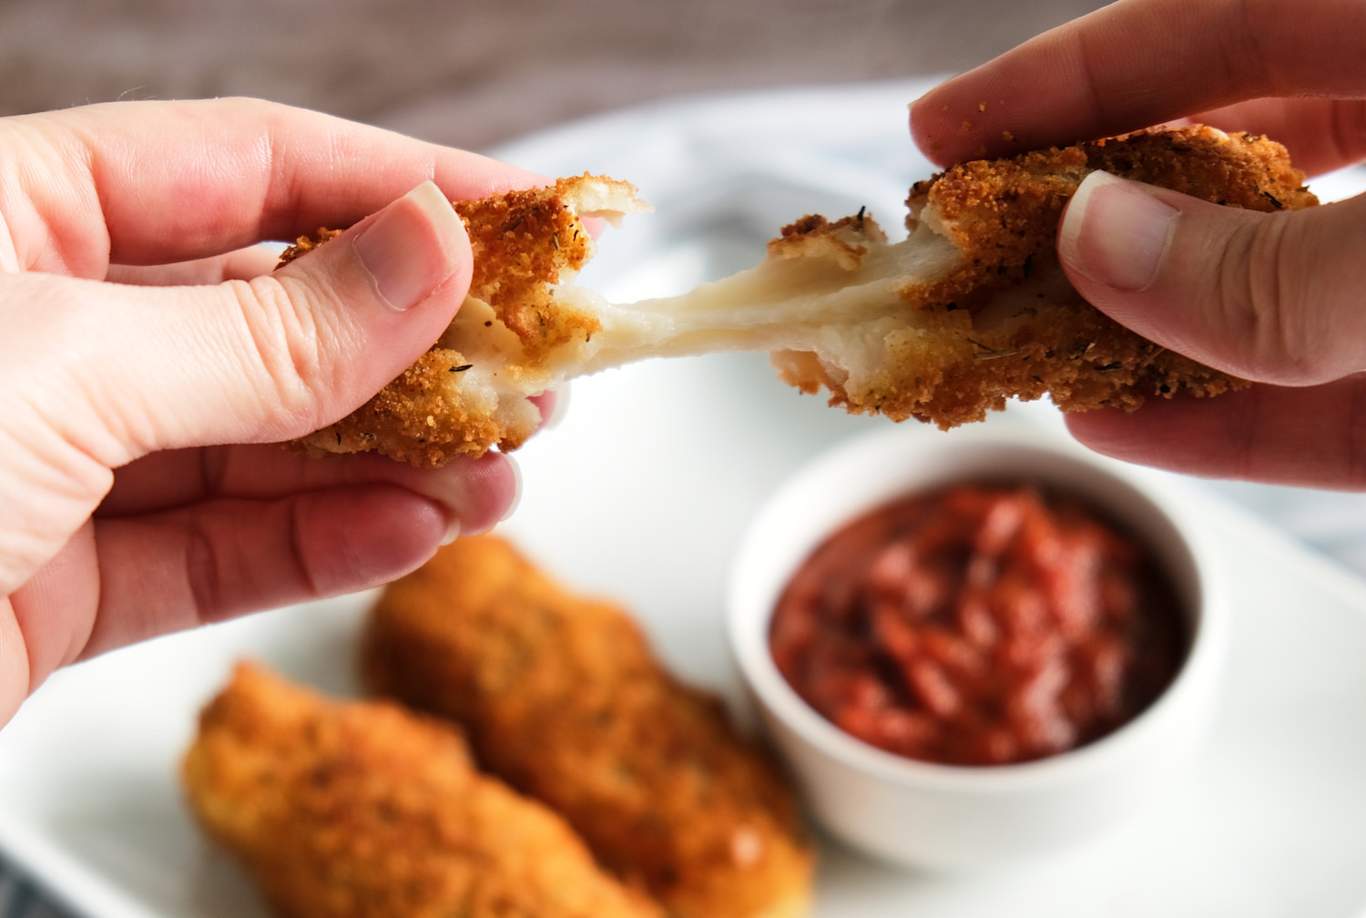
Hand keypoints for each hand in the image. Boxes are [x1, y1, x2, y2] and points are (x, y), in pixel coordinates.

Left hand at [0, 98, 537, 725]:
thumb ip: (263, 331)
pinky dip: (322, 546)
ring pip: (262, 444)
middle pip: (275, 312)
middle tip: (533, 368)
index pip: (252, 165)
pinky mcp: (51, 586)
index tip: (519, 214)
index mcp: (7, 213)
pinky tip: (411, 533)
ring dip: (394, 460)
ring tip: (500, 468)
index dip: (400, 184)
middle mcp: (36, 327)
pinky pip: (216, 550)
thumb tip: (425, 257)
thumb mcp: (64, 374)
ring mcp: (50, 462)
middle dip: (419, 346)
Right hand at [911, 0, 1365, 487]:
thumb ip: (1270, 264)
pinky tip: (1133, 429)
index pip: (1216, 25)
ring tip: (1032, 361)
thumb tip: (1094, 241)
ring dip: (1148, 334)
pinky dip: (1241, 422)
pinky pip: (1343, 400)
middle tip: (985, 254)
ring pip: (1278, 289)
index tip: (941, 129)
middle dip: (1099, 211)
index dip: (1066, 76)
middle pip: (1233, 156)